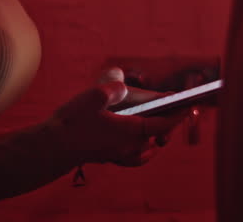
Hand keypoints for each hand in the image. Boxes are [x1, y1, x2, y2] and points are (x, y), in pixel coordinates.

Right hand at [48, 76, 183, 166]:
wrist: (53, 147)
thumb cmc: (73, 122)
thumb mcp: (94, 96)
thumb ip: (114, 87)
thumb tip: (123, 83)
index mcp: (131, 132)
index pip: (164, 124)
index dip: (178, 114)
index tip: (188, 104)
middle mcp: (130, 147)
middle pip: (158, 134)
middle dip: (168, 121)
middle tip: (174, 107)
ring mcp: (121, 155)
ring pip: (149, 146)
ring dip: (157, 134)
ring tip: (161, 123)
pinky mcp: (111, 158)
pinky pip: (137, 157)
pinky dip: (145, 150)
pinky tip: (144, 144)